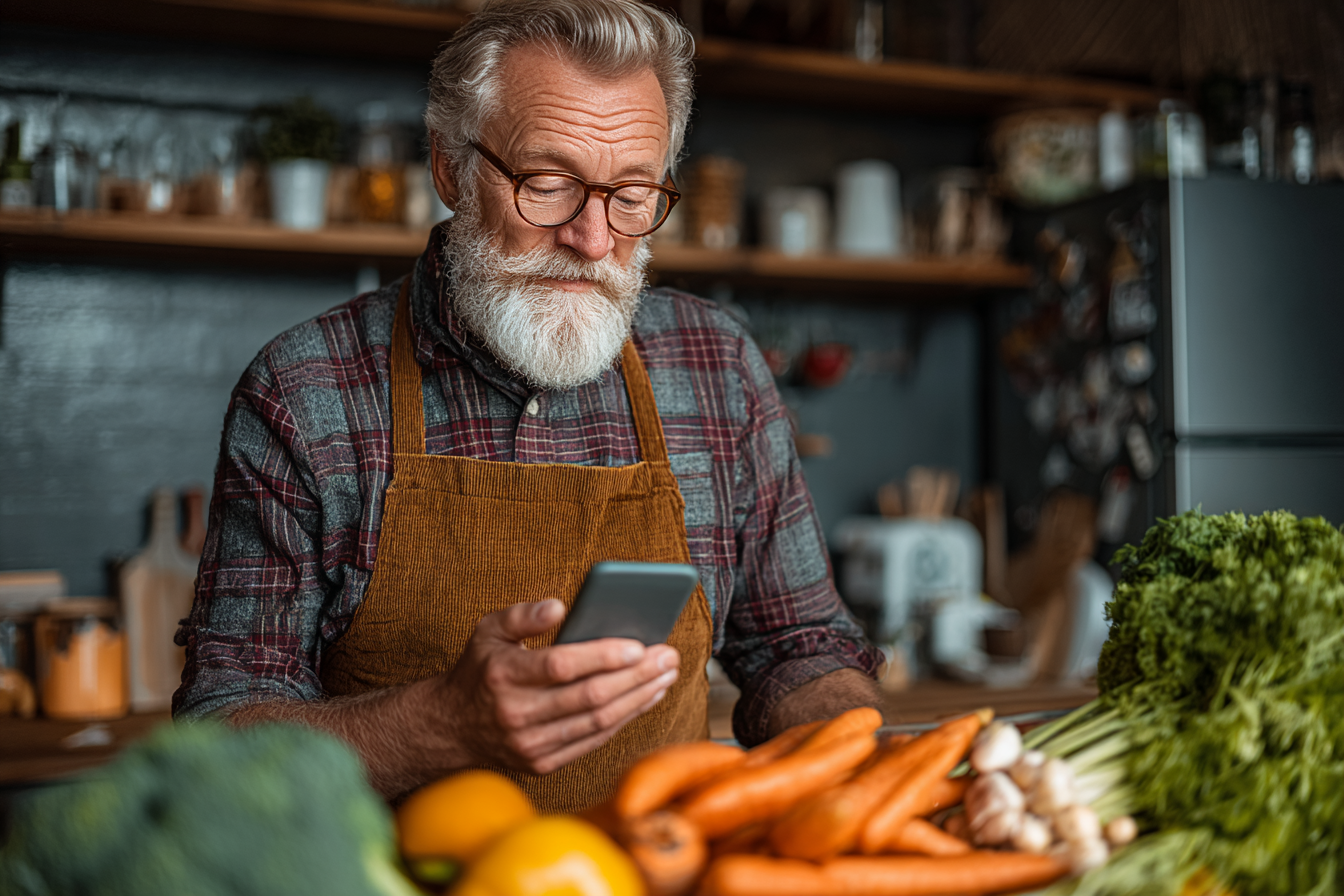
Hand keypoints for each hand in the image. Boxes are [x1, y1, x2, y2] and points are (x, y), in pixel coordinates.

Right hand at [439, 599, 678, 773]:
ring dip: (638, 699)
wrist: (452, 727)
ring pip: (597, 722)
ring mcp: (530, 744)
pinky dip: (624, 720)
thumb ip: (523, 615)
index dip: (604, 656)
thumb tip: (560, 606)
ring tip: (665, 676)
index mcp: (503, 675)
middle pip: (589, 696)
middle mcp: (516, 713)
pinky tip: (644, 700)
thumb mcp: (488, 631)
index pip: (562, 665)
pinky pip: (593, 741)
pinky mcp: (542, 764)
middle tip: (667, 657)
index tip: (639, 645)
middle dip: (635, 676)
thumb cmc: (480, 671)